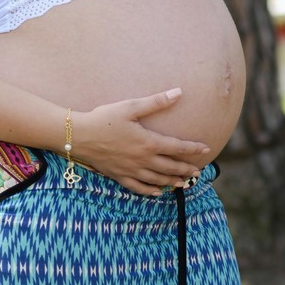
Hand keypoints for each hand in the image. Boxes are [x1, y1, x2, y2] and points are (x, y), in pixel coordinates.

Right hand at [72, 91, 210, 195]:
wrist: (78, 135)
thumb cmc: (104, 118)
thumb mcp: (131, 106)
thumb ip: (156, 102)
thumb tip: (179, 93)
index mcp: (148, 142)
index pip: (177, 147)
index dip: (193, 149)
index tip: (206, 149)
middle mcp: (143, 160)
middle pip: (170, 167)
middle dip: (185, 169)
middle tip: (197, 172)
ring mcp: (131, 170)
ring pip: (157, 179)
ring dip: (172, 181)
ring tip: (183, 183)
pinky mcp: (119, 176)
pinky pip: (138, 188)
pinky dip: (150, 191)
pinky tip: (158, 192)